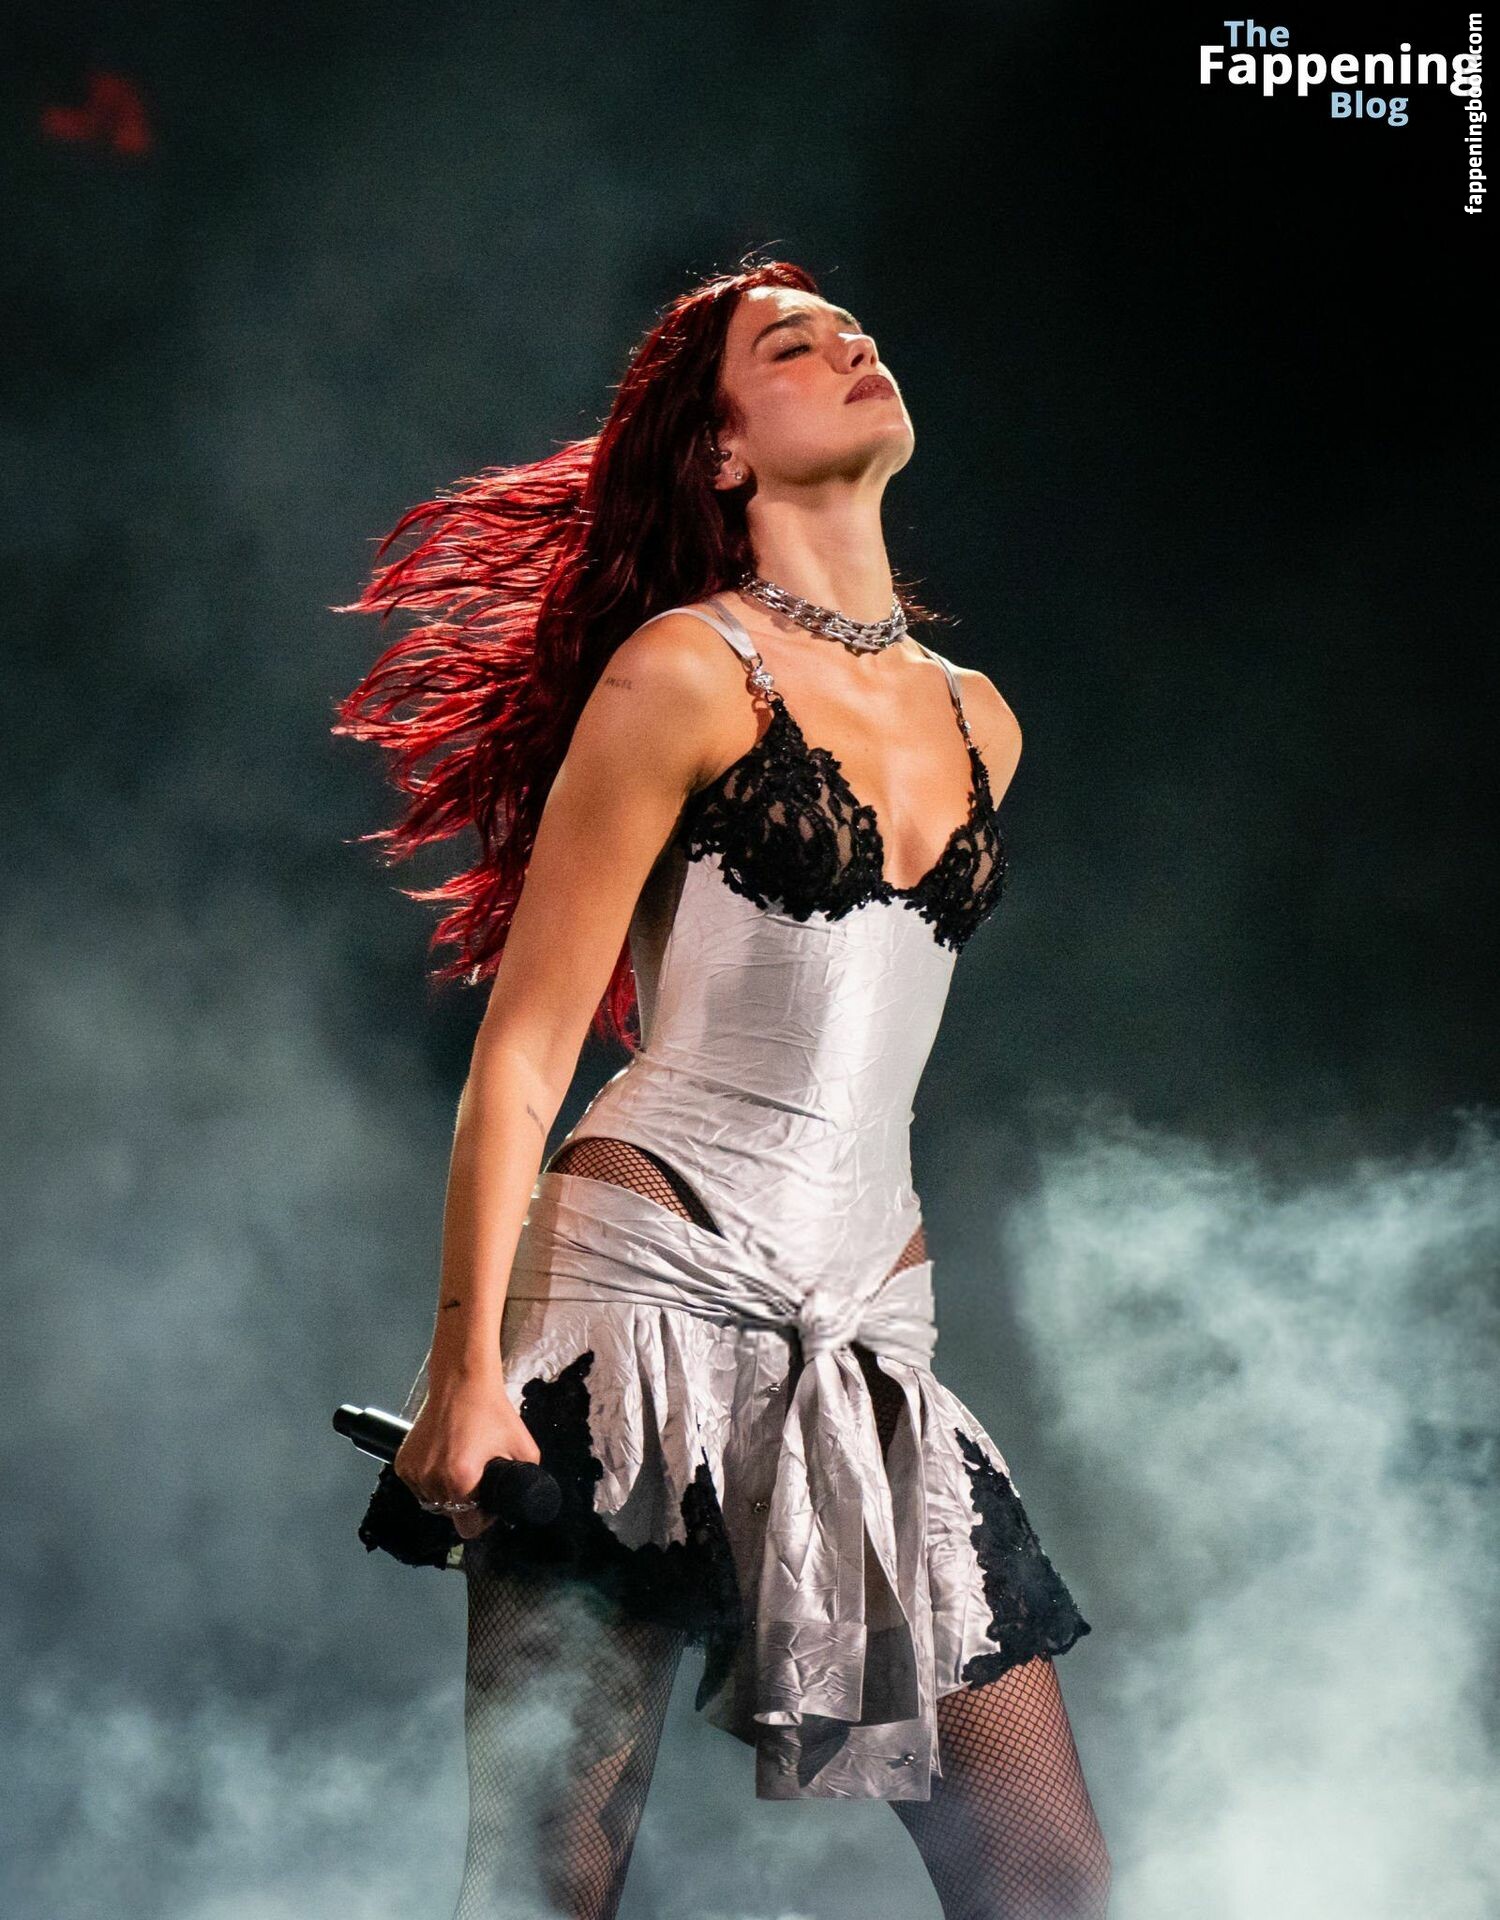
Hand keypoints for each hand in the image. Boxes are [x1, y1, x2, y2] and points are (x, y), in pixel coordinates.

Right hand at [393, 1377, 541, 1540]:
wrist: (462, 1382)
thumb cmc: (491, 1411)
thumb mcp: (524, 1448)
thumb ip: (528, 1478)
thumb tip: (526, 1499)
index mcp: (461, 1480)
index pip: (468, 1528)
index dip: (483, 1519)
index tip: (488, 1502)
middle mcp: (432, 1480)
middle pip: (451, 1514)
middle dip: (466, 1503)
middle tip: (477, 1477)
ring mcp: (414, 1472)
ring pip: (433, 1501)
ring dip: (446, 1493)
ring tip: (460, 1465)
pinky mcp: (403, 1463)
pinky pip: (418, 1486)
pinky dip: (430, 1480)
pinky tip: (443, 1459)